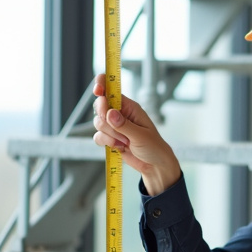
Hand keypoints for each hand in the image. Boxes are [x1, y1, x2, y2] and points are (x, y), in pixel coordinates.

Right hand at [92, 74, 181, 194]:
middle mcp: (120, 114)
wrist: (154, 165)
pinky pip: (98, 136)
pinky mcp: (110, 138)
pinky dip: (106, 143)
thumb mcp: (141, 135)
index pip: (112, 90)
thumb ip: (124, 125)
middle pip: (100, 106)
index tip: (97, 90)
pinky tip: (119, 147)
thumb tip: (110, 113)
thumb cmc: (154, 147)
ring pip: (98, 123)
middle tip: (117, 128)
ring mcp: (114, 126)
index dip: (102, 86)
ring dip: (110, 135)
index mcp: (130, 107)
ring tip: (126, 141)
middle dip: (105, 118)